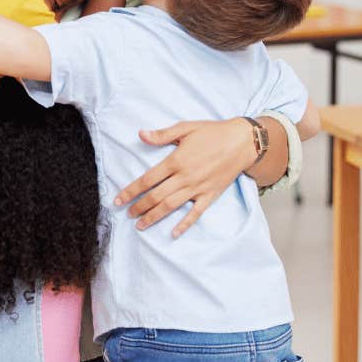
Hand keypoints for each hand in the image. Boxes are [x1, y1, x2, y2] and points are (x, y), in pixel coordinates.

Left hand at [114, 117, 255, 237]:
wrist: (243, 141)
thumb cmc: (212, 132)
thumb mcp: (186, 128)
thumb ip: (162, 135)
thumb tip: (141, 134)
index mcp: (175, 161)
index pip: (147, 180)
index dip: (131, 191)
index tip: (119, 199)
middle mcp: (185, 177)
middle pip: (156, 196)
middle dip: (139, 207)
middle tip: (127, 214)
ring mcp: (198, 188)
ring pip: (171, 206)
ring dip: (154, 217)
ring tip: (140, 225)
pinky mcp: (210, 195)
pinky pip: (195, 213)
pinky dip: (184, 224)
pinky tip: (173, 234)